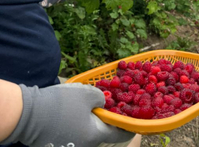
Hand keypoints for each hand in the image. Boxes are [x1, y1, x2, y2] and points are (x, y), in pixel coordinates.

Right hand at [0, 83, 133, 146]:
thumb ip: (102, 97)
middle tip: (111, 104)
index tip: (134, 118)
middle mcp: (86, 145)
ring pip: (90, 131)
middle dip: (109, 118)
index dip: (129, 126)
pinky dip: (81, 122)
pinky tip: (76, 110)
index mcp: (96, 135)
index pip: (120, 135)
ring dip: (94, 119)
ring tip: (92, 103)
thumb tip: (104, 101)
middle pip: (104, 132)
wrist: (29, 114)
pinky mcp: (61, 143)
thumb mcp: (87, 94)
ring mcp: (73, 145)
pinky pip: (77, 132)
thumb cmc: (62, 104)